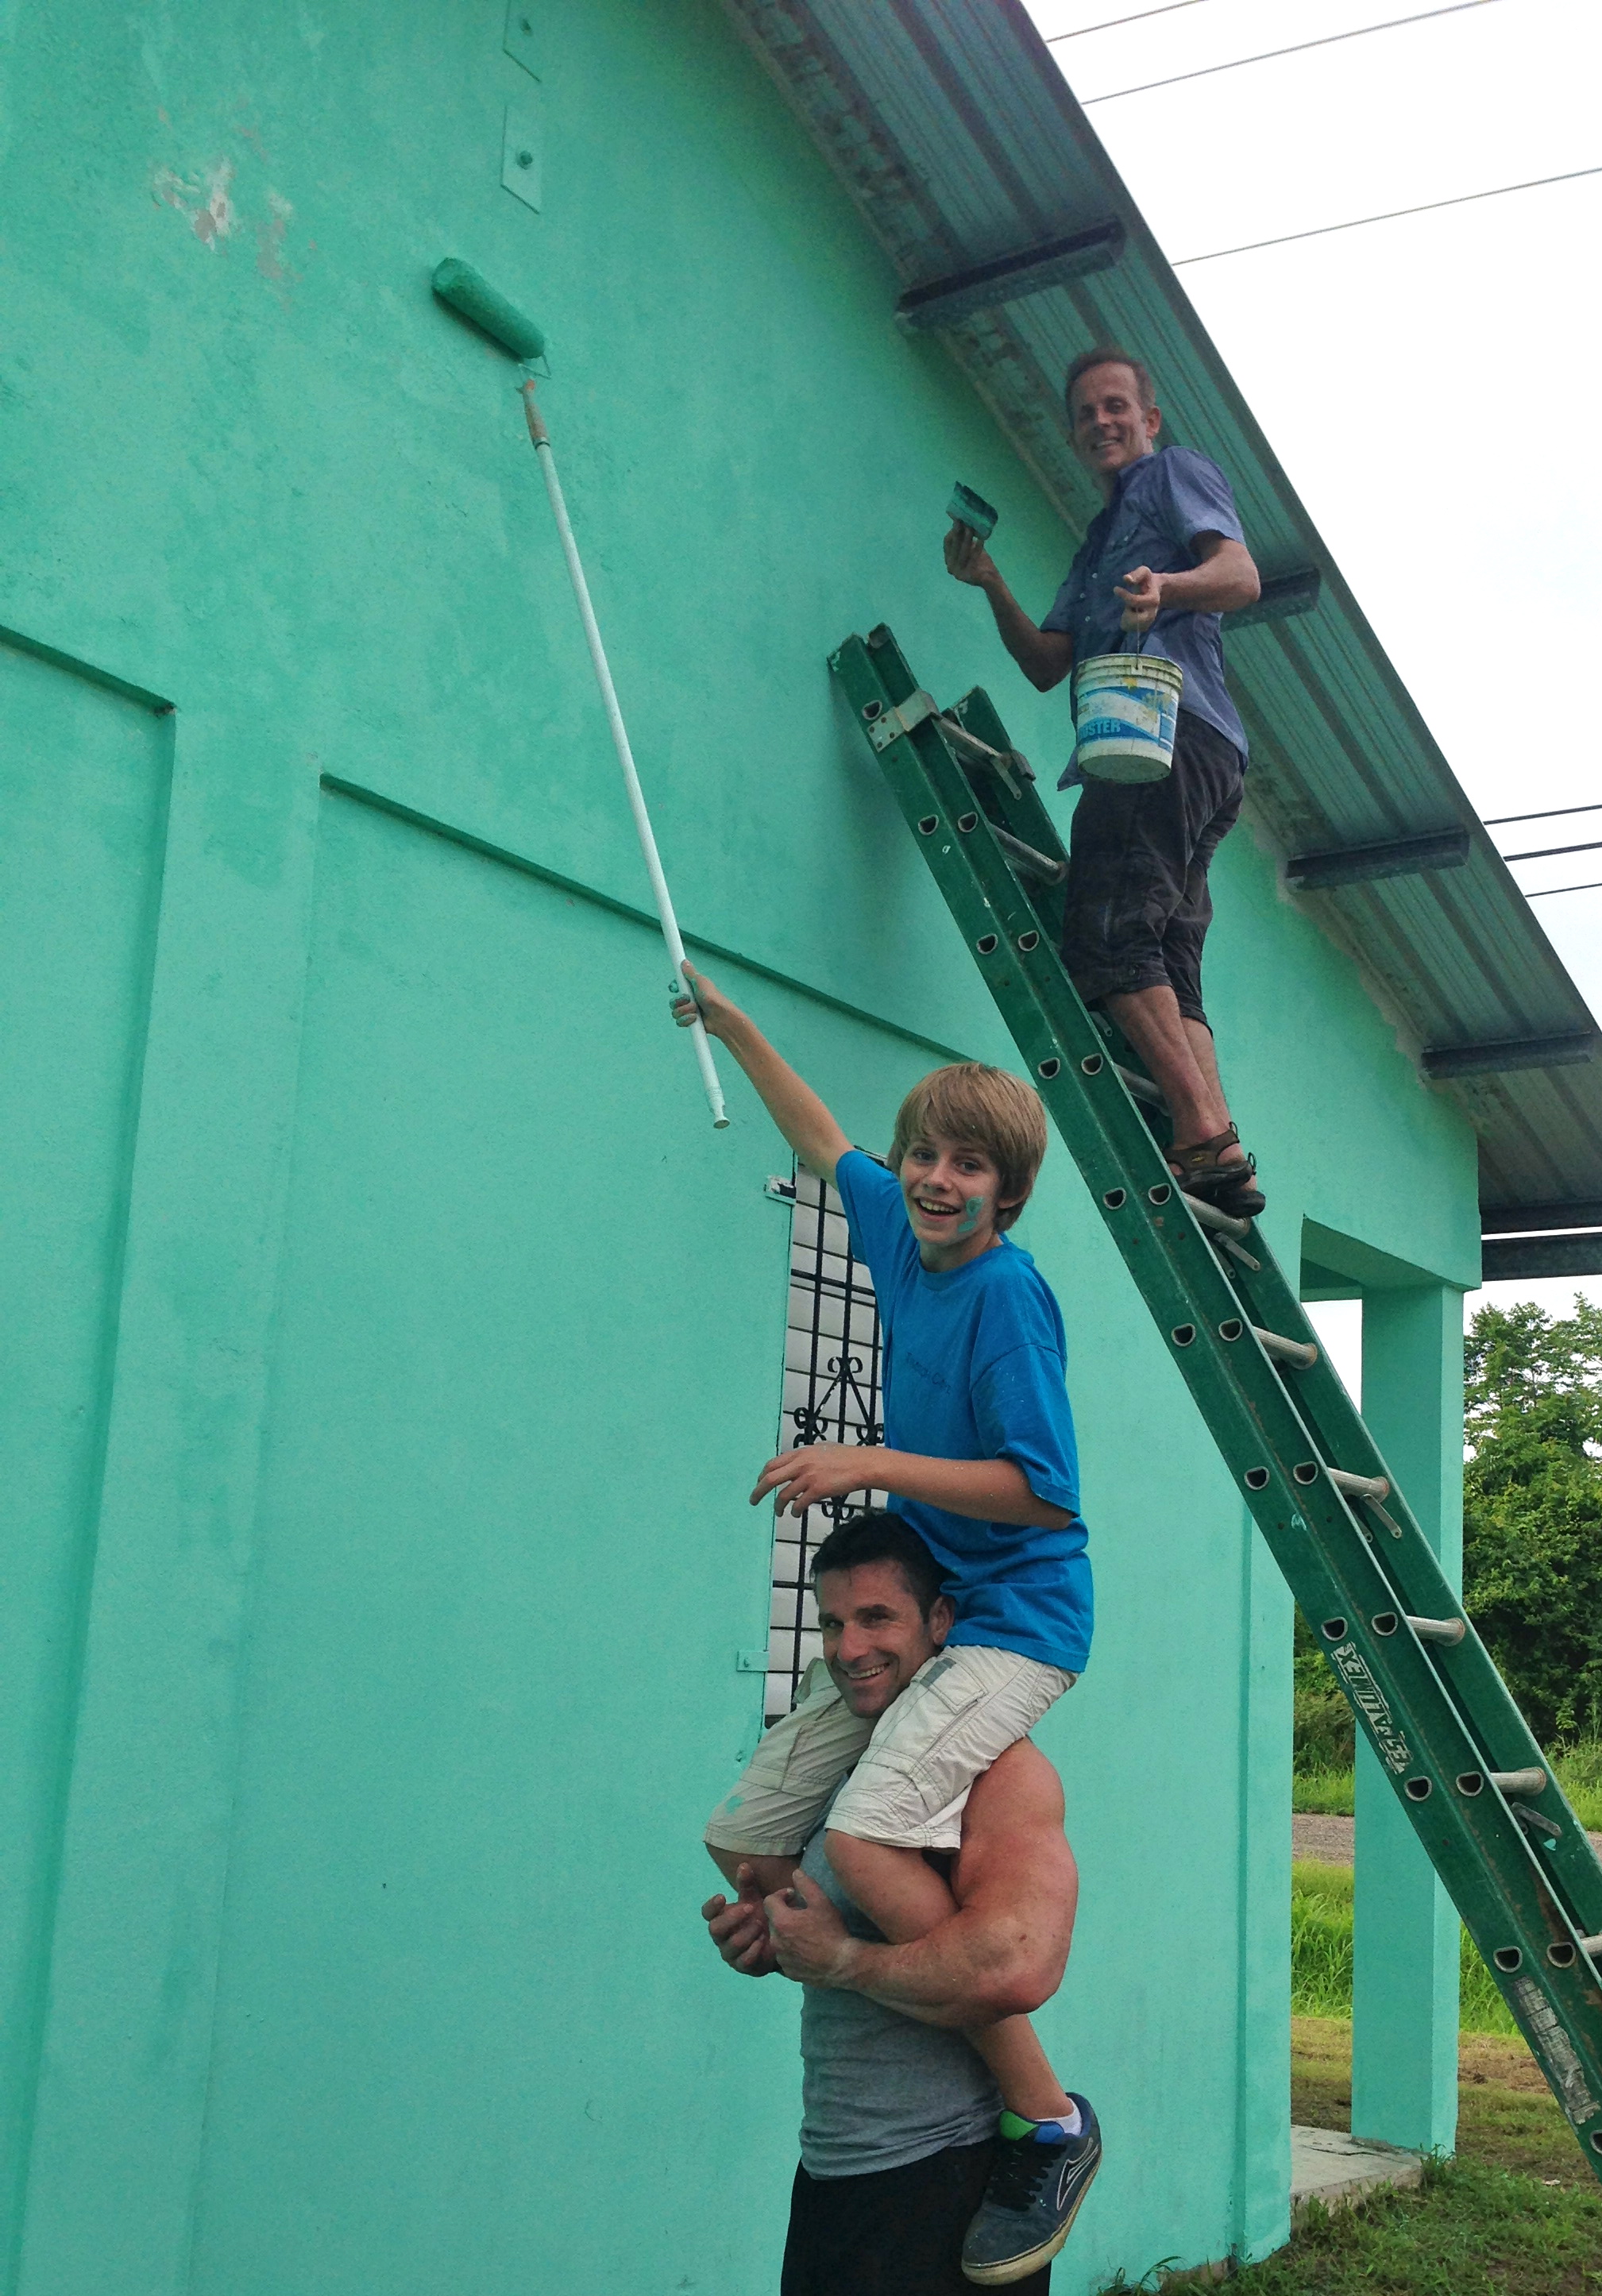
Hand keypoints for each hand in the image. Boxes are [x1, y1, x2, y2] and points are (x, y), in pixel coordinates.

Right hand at [670, 960, 739, 1041]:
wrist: (720, 1017)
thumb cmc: (713, 998)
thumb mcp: (701, 982)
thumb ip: (690, 973)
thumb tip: (684, 962)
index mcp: (692, 989)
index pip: (677, 987)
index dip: (674, 987)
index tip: (675, 987)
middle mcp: (690, 1000)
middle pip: (673, 1001)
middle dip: (679, 1001)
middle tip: (689, 999)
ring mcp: (690, 1012)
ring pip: (675, 1012)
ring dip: (685, 1010)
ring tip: (695, 1010)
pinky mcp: (690, 1022)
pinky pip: (679, 1022)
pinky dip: (687, 1020)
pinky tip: (695, 1018)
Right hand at [702, 1863, 779, 1976]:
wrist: (777, 1941)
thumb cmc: (759, 1916)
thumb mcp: (755, 1899)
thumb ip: (748, 1885)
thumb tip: (744, 1865)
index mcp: (720, 1917)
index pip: (707, 1913)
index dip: (712, 1906)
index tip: (723, 1896)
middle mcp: (721, 1937)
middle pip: (715, 1929)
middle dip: (732, 1918)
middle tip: (750, 1908)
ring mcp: (730, 1953)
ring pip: (731, 1945)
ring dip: (746, 1933)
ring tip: (761, 1924)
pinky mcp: (742, 1966)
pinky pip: (744, 1961)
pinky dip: (754, 1950)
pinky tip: (764, 1941)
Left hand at [751, 1444, 873, 1517]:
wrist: (863, 1464)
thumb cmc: (846, 1457)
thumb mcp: (821, 1449)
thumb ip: (806, 1456)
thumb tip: (796, 1463)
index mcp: (800, 1453)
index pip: (772, 1464)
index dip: (762, 1476)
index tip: (759, 1483)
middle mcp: (801, 1463)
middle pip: (770, 1479)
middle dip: (758, 1491)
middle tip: (753, 1501)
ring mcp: (808, 1477)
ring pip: (783, 1495)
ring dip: (778, 1506)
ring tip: (779, 1512)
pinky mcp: (817, 1490)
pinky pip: (799, 1504)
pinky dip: (794, 1511)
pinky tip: (795, 1514)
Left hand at [766, 1872, 858, 1986]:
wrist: (842, 1964)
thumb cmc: (832, 1931)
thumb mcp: (822, 1902)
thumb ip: (806, 1884)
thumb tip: (795, 1873)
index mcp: (781, 1922)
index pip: (769, 1901)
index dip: (781, 1895)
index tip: (794, 1897)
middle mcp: (776, 1941)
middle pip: (773, 1921)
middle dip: (785, 1915)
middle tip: (803, 1914)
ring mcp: (782, 1959)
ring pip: (779, 1940)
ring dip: (787, 1934)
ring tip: (806, 1933)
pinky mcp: (789, 1972)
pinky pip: (786, 1957)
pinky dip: (792, 1951)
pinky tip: (808, 1950)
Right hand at [944, 521, 998, 588]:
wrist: (990, 579)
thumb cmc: (980, 562)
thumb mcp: (970, 549)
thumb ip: (964, 539)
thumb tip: (962, 520)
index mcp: (949, 560)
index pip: (947, 543)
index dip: (953, 531)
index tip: (959, 519)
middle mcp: (951, 567)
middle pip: (954, 546)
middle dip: (958, 532)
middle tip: (963, 521)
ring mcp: (959, 572)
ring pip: (963, 551)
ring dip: (967, 538)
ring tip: (971, 528)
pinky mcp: (968, 575)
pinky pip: (973, 558)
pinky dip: (978, 547)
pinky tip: (982, 538)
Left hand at [1114, 565, 1162, 633]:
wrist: (1157, 592)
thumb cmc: (1147, 581)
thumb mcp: (1144, 573)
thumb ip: (1136, 575)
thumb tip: (1126, 578)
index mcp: (1152, 600)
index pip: (1135, 602)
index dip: (1125, 596)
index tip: (1116, 588)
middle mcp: (1152, 614)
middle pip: (1135, 621)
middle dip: (1127, 614)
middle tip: (1127, 606)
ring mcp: (1148, 622)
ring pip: (1130, 626)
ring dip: (1126, 617)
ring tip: (1131, 608)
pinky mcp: (1143, 627)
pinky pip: (1129, 628)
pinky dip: (1126, 621)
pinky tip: (1131, 613)